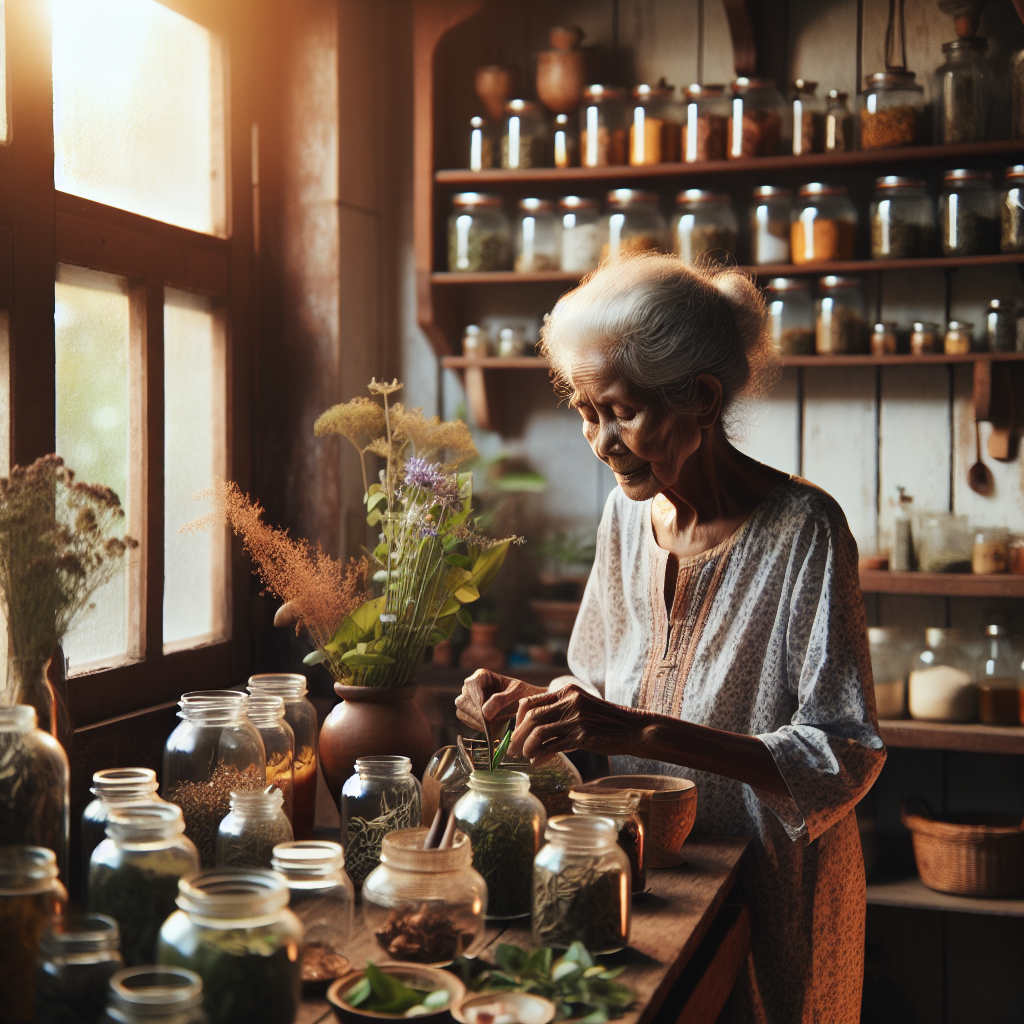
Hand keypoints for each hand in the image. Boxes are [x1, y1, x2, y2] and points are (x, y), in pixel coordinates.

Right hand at [454, 670, 546, 731]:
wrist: (523, 703)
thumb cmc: (521, 694)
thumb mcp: (515, 694)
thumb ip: (500, 700)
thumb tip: (485, 712)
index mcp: (482, 675)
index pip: (472, 687)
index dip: (478, 702)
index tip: (487, 716)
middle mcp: (470, 685)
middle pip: (464, 700)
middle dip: (477, 715)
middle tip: (490, 725)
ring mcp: (467, 697)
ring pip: (461, 710)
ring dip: (475, 721)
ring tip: (490, 726)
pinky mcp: (466, 710)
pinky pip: (464, 718)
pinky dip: (475, 725)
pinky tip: (487, 727)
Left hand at [510, 684, 638, 763]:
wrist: (634, 728)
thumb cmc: (606, 721)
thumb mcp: (582, 707)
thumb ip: (560, 712)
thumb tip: (534, 731)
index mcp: (566, 690)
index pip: (530, 701)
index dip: (517, 720)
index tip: (515, 733)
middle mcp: (569, 701)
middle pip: (531, 717)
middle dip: (517, 735)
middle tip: (512, 750)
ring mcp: (576, 718)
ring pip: (538, 731)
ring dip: (526, 747)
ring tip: (524, 757)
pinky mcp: (583, 735)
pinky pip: (553, 746)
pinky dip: (540, 755)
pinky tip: (536, 762)